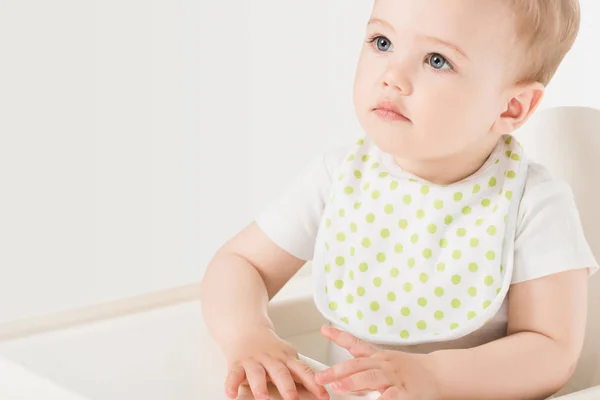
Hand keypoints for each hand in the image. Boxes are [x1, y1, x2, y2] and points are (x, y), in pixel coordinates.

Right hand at [223, 325, 329, 399]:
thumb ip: (298, 372)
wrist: (247, 329)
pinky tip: (231, 393)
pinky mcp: (237, 364)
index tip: (323, 395)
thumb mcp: (286, 356)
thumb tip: (319, 390)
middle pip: (280, 372)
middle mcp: (270, 359)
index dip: (313, 383)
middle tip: (292, 398)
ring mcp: (253, 361)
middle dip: (286, 386)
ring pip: (256, 373)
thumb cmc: (269, 349)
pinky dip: (231, 384)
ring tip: (262, 398)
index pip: (302, 370)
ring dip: (260, 386)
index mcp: (286, 358)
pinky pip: (233, 374)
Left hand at [315, 325, 438, 399]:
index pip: (356, 344)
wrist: (438, 373)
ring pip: (372, 378)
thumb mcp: (385, 359)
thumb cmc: (408, 369)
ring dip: (355, 382)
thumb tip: (340, 367)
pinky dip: (383, 398)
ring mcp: (395, 378)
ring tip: (340, 387)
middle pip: (359, 365)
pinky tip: (375, 399)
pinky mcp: (407, 393)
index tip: (324, 330)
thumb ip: (363, 359)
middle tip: (322, 377)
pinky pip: (393, 396)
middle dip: (338, 371)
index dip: (339, 336)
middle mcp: (385, 365)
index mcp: (378, 357)